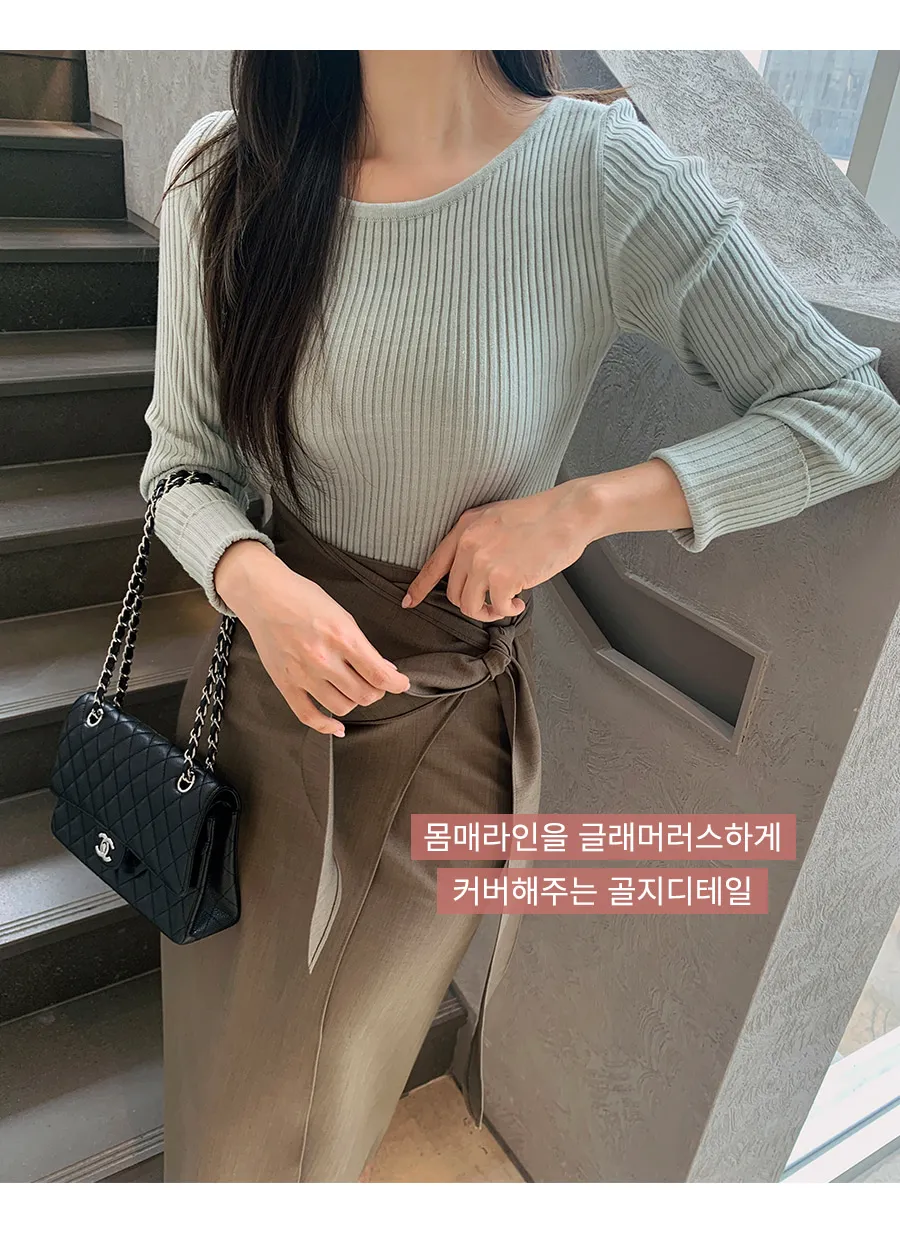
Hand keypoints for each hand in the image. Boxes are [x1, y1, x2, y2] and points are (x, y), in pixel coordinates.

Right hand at [214, 540, 409, 736]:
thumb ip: (361, 644)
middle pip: (364, 694)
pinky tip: (337, 727)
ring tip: (354, 690)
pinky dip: (326, 726)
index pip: (379, 674)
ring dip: (355, 702)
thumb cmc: (301, 597)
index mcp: (342, 637)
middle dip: (377, 691)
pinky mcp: (285, 683)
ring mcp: (303, 674)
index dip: (396, 684)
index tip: (401, 684)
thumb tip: (382, 668)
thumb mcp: (341, 614)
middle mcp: (323, 659)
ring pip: (342, 707)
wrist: (262, 594)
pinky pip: (309, 716)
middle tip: (375, 682)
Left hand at [401, 480, 594, 620]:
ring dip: (488, 611)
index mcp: (465, 528)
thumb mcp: (495, 518)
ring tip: (506, 604)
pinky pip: (496, 607)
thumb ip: (477, 540)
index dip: (419, 586)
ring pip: (469, 605)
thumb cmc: (539, 518)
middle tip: (492, 603)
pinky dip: (508, 610)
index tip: (409, 602)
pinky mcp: (502, 577)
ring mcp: (483, 561)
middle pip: (453, 591)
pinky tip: (520, 601)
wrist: (567, 514)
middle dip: (471, 603)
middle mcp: (468, 544)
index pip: (434, 563)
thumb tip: (472, 571)